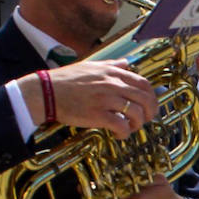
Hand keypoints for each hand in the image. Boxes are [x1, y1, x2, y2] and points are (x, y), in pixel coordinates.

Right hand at [20, 59, 158, 139]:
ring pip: (136, 113)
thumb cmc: (66, 80)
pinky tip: (118, 135)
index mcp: (112, 72)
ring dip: (137, 124)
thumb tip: (126, 63)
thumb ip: (111, 65)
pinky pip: (121, 125)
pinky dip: (124, 133)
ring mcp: (105, 99)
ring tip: (129, 128)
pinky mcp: (97, 114)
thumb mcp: (91, 66)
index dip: (152, 97)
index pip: (143, 83)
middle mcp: (112, 84)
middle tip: (146, 120)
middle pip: (145, 99)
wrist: (46, 92)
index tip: (150, 106)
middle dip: (150, 112)